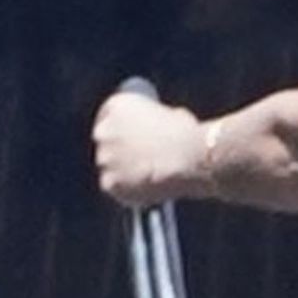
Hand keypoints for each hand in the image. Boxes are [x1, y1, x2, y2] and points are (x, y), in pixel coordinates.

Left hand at [92, 92, 205, 207]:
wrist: (192, 160)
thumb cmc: (188, 135)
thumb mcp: (173, 115)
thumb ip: (156, 122)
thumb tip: (158, 133)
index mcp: (118, 106)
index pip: (111, 116)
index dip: (124, 128)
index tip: (134, 137)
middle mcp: (104, 130)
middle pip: (107, 141)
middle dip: (120, 149)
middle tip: (140, 158)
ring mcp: (105, 158)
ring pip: (110, 166)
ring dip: (123, 170)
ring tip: (147, 177)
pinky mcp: (110, 183)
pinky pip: (115, 188)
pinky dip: (127, 190)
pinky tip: (144, 190)